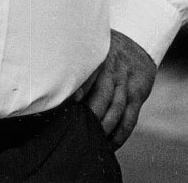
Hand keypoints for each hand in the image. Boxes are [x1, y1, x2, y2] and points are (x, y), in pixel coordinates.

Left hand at [74, 29, 156, 149]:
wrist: (137, 44)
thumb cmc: (103, 50)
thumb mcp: (90, 45)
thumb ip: (75, 59)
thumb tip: (49, 76)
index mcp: (98, 54)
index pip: (89, 71)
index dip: (81, 87)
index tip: (72, 102)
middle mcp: (113, 68)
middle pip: (104, 93)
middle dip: (92, 113)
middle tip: (79, 129)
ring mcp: (127, 81)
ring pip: (117, 107)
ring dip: (106, 126)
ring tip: (93, 140)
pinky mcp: (138, 94)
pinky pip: (131, 117)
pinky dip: (121, 133)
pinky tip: (111, 144)